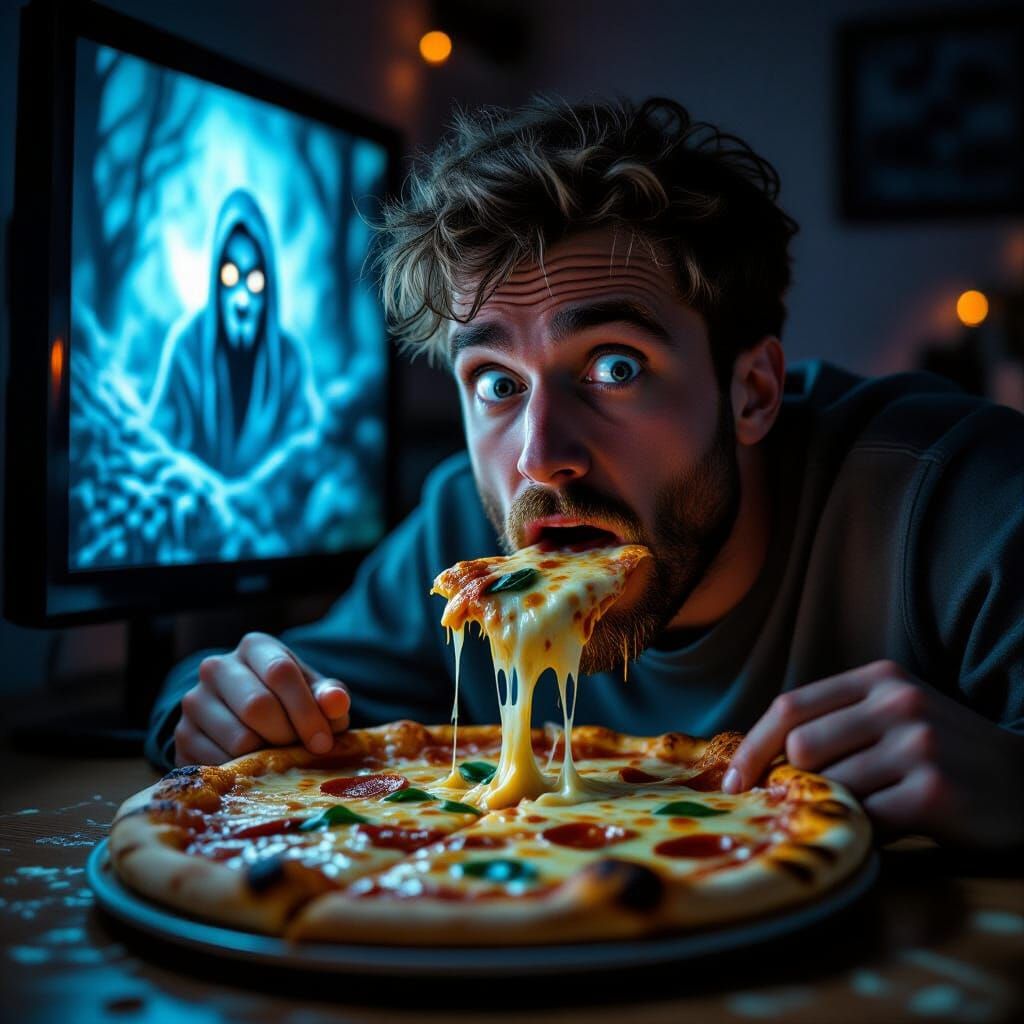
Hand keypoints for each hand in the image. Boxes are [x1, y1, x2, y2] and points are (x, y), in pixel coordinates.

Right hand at [174, 632, 350, 765]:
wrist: (246, 719)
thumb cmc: (290, 702)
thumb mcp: (315, 694)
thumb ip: (330, 697)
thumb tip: (336, 702)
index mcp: (255, 647)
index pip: (280, 671)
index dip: (305, 711)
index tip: (323, 742)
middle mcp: (217, 667)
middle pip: (257, 705)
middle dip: (287, 735)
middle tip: (301, 752)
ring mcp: (195, 700)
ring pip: (237, 737)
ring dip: (266, 756)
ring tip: (279, 757)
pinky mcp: (182, 735)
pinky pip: (218, 762)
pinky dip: (243, 771)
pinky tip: (255, 766)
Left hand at [723, 660, 1023, 849]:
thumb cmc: (945, 752)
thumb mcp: (895, 715)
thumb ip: (837, 722)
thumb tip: (759, 759)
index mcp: (879, 679)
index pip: (789, 706)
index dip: (750, 746)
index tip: (731, 781)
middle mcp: (897, 703)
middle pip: (800, 745)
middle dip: (789, 782)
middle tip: (793, 806)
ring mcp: (918, 745)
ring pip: (831, 785)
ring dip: (830, 810)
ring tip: (849, 817)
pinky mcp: (934, 791)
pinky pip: (867, 819)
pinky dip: (861, 834)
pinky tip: (877, 834)